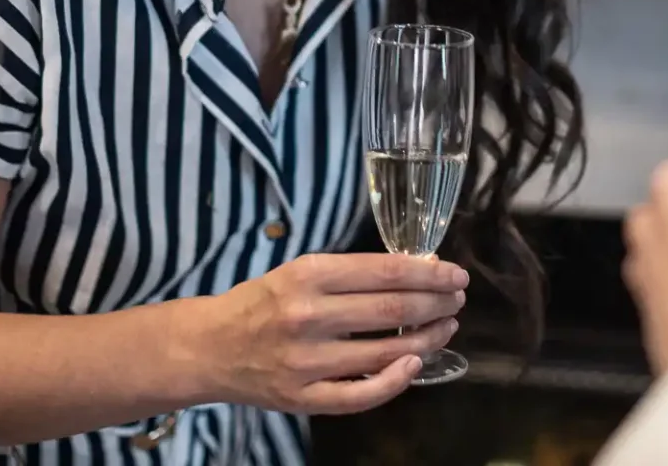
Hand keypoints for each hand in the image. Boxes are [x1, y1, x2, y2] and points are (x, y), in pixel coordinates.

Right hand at [200, 253, 467, 414]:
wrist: (210, 346)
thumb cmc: (262, 303)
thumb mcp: (299, 271)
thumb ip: (348, 274)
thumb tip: (412, 272)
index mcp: (308, 275)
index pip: (385, 272)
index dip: (429, 273)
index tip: (455, 275)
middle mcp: (308, 316)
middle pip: (391, 310)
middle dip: (435, 303)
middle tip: (457, 300)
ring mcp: (306, 361)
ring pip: (384, 353)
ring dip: (426, 340)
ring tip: (445, 327)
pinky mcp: (303, 398)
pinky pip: (360, 395)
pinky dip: (393, 382)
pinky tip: (414, 365)